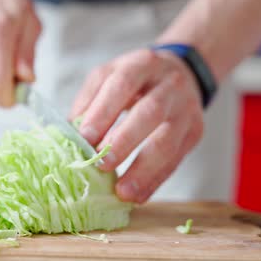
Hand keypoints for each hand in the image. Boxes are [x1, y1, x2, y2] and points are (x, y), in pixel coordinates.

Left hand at [70, 49, 204, 202]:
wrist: (181, 71)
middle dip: (125, 141)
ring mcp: (186, 110)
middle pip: (150, 113)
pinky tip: (138, 196)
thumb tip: (66, 136)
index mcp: (142, 64)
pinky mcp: (194, 133)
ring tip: (122, 192)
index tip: (84, 138)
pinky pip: (176, 160)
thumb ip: (88, 102)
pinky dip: (155, 181)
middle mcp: (169, 85)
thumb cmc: (134, 78)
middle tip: (102, 164)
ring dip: (144, 170)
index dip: (104, 111)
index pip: (123, 85)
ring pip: (168, 142)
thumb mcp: (108, 77)